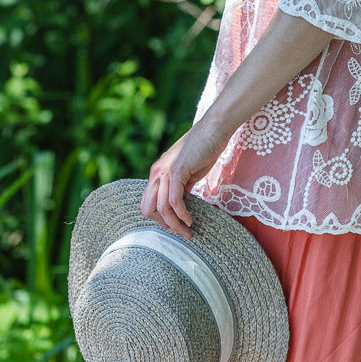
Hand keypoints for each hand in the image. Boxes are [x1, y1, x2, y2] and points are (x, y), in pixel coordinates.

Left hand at [141, 118, 228, 238]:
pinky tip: (190, 219)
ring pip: (162, 208)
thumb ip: (182, 186)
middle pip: (148, 208)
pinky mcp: (177, 171)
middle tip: (180, 232)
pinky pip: (174, 200)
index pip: (147, 203)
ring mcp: (165, 172)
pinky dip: (181, 214)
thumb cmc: (204, 149)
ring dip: (175, 224)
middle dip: (163, 225)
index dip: (159, 219)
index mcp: (156, 173)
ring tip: (188, 232)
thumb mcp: (189, 172)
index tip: (176, 225)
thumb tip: (181, 205)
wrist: (213, 130)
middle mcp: (156, 173)